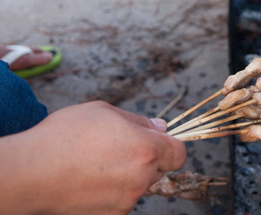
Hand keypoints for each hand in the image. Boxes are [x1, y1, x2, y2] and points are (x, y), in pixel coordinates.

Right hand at [0, 101, 185, 213]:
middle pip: (158, 169)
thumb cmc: (65, 136)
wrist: (30, 172)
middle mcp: (142, 178)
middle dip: (146, 159)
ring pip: (139, 185)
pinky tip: (89, 181)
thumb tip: (161, 128)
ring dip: (128, 175)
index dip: (170, 146)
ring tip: (97, 164)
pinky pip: (121, 200)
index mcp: (147, 149)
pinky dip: (112, 192)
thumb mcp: (104, 111)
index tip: (157, 142)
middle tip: (117, 149)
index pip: (179, 153)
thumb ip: (139, 121)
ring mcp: (126, 200)